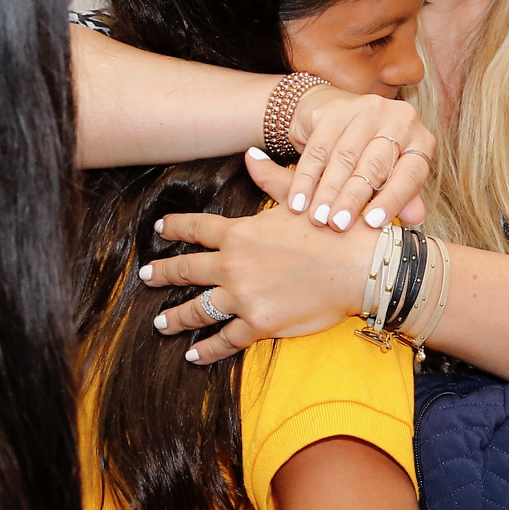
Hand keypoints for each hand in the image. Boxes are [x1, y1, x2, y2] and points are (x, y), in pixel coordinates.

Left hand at [142, 150, 373, 362]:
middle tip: (146, 277)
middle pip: (185, 270)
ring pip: (197, 310)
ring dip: (175, 318)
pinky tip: (193, 355)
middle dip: (162, 274)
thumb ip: (270, 180)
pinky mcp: (259, 324)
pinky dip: (207, 350)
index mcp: (240, 233)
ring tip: (161, 323)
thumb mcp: (300, 199)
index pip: (197, 229)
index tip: (160, 229)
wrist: (362, 268)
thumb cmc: (336, 230)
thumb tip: (249, 154)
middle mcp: (233, 266)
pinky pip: (225, 340)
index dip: (175, 228)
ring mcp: (243, 298)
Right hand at [286, 86, 434, 231]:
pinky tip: (299, 200)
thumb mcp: (393, 176)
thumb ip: (404, 198)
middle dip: (353, 198)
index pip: (411, 174)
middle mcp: (399, 119)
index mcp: (421, 140)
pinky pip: (319, 148)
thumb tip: (416, 219)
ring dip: (328, 191)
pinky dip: (307, 178)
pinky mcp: (336, 108)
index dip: (392, 200)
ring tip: (318, 217)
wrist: (341, 115)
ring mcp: (368, 109)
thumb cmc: (374, 155)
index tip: (373, 223)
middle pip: (375, 164)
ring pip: (345, 156)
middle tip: (338, 224)